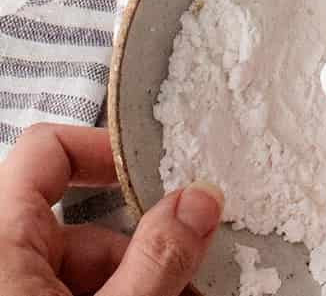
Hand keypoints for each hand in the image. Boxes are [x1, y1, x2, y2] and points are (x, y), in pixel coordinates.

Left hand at [0, 124, 221, 295]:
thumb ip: (155, 259)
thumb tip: (201, 199)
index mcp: (1, 238)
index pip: (47, 149)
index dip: (106, 151)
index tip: (158, 173)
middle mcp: (1, 260)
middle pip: (83, 225)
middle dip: (145, 247)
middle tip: (192, 276)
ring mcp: (11, 290)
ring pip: (83, 268)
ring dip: (140, 279)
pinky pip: (69, 294)